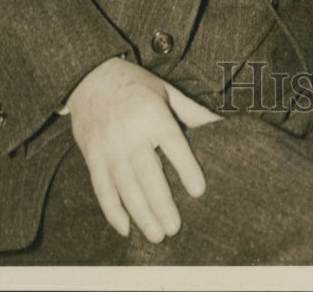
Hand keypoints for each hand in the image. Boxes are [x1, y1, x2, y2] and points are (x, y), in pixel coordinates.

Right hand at [66, 56, 220, 242]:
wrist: (90, 77)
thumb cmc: (136, 85)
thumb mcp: (166, 92)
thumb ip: (193, 112)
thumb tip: (223, 124)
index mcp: (152, 113)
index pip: (172, 142)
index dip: (185, 167)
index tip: (198, 191)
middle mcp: (129, 132)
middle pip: (147, 172)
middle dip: (161, 203)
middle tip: (174, 228)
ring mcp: (108, 146)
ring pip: (125, 186)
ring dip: (140, 213)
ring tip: (157, 235)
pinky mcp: (92, 156)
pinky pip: (101, 188)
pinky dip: (112, 211)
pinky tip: (125, 229)